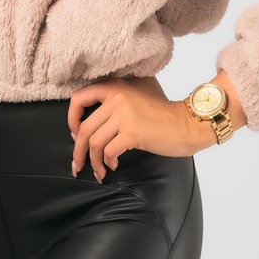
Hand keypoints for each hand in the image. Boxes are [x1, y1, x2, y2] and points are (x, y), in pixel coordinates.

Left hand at [67, 76, 216, 181]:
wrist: (187, 123)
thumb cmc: (163, 114)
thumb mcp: (137, 96)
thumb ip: (115, 100)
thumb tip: (88, 121)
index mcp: (114, 87)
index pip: (79, 98)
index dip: (71, 118)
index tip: (74, 132)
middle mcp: (116, 98)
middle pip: (84, 128)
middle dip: (78, 150)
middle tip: (77, 164)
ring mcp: (124, 115)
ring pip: (94, 143)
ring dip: (93, 162)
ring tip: (99, 171)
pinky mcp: (132, 132)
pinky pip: (108, 152)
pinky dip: (108, 162)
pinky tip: (113, 166)